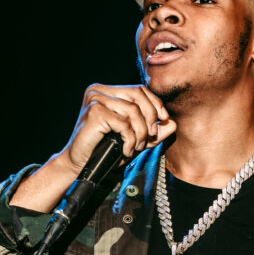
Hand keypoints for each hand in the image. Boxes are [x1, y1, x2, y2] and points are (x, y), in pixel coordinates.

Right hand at [60, 83, 176, 174]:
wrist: (80, 165)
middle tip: (151, 137)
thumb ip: (152, 132)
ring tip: (136, 147)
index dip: (155, 103)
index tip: (163, 120)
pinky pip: (123, 123)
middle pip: (137, 94)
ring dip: (140, 132)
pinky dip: (130, 139)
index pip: (138, 89)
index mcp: (107, 92)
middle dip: (150, 117)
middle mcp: (99, 91)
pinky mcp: (94, 112)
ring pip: (132, 110)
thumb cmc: (104, 151)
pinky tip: (126, 150)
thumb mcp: (133, 140)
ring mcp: (95, 99)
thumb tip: (173, 124)